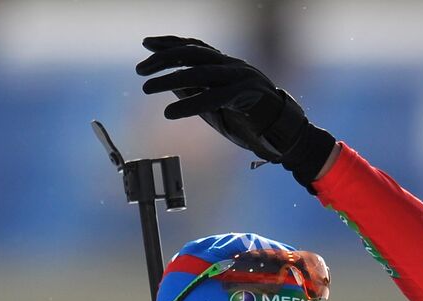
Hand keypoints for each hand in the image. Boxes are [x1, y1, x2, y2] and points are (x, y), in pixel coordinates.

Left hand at [136, 35, 335, 186]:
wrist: (282, 135)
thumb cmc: (248, 121)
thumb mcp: (214, 106)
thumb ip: (195, 92)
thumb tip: (170, 84)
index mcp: (226, 64)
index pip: (194, 46)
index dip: (170, 43)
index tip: (147, 44)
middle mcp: (232, 65)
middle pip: (193, 53)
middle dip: (164, 59)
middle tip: (140, 70)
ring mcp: (241, 77)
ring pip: (201, 71)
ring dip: (170, 79)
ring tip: (147, 88)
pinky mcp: (247, 95)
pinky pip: (214, 97)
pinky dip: (190, 104)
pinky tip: (170, 113)